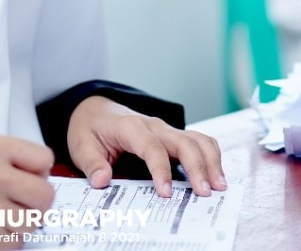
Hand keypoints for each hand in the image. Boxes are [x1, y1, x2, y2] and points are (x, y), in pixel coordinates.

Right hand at [0, 134, 54, 250]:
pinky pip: (16, 243)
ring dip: (19, 223)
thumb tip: (42, 176)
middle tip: (18, 202)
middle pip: (45, 195)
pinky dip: (6, 240)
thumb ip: (11, 159)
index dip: (38, 172)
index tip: (29, 178)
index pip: (44, 159)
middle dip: (35, 202)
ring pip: (33, 222)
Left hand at [66, 95, 226, 197]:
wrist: (94, 109)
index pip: (152, 147)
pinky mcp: (173, 136)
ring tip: (219, 185)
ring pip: (197, 139)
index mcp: (130, 126)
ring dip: (211, 160)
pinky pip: (199, 141)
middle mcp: (153, 125)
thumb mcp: (81, 145)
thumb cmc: (90, 127)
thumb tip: (102, 179)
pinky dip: (211, 156)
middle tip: (206, 192)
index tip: (165, 193)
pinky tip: (215, 174)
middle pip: (183, 142)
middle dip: (197, 166)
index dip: (161, 170)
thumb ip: (91, 163)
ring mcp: (166, 130)